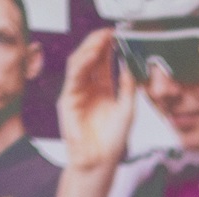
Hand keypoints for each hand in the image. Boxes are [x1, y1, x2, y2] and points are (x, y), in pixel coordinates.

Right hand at [58, 28, 135, 173]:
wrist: (100, 162)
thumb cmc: (112, 141)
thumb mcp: (127, 110)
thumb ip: (128, 88)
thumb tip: (131, 66)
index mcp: (103, 90)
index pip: (103, 63)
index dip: (109, 48)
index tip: (118, 36)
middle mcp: (89, 89)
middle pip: (90, 60)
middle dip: (98, 44)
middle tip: (108, 33)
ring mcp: (77, 93)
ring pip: (79, 64)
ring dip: (89, 50)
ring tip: (100, 41)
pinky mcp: (67, 100)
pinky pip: (73, 77)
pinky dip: (81, 65)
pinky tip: (91, 56)